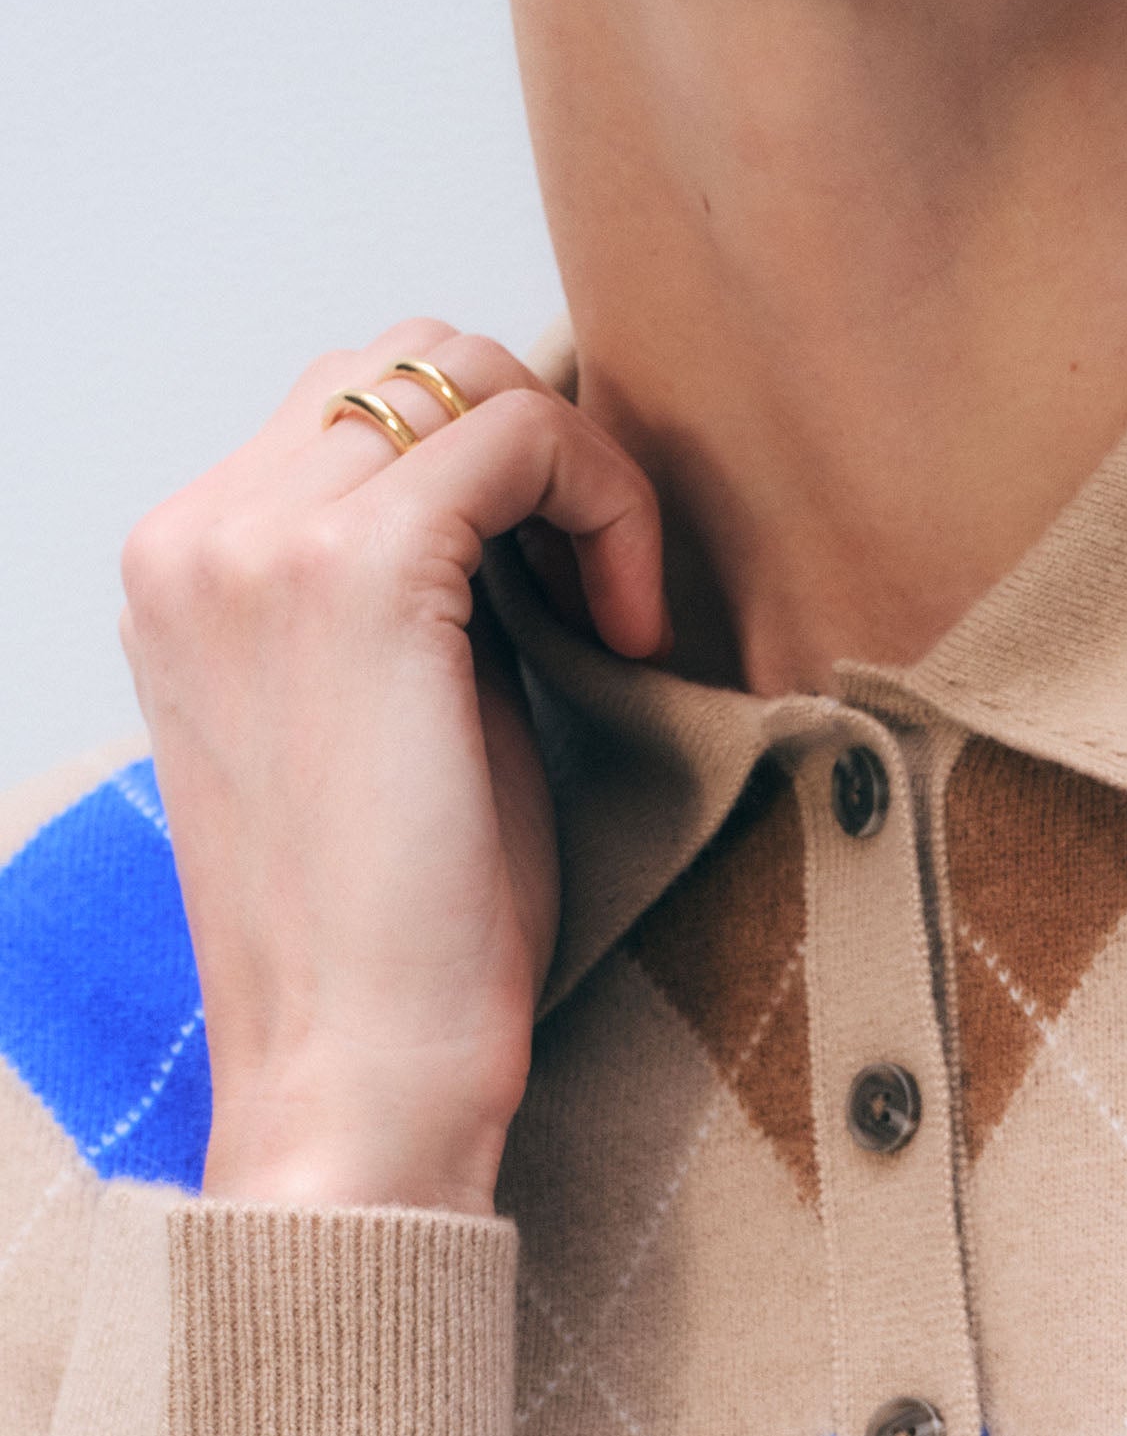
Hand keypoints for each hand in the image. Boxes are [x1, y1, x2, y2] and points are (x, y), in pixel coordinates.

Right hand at [118, 322, 666, 1215]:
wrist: (360, 1076)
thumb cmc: (398, 945)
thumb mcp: (390, 727)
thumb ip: (425, 602)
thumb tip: (529, 516)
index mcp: (186, 573)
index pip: (349, 409)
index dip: (493, 474)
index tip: (571, 602)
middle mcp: (198, 535)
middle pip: (399, 358)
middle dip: (534, 446)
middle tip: (606, 594)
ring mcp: (261, 543)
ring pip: (459, 371)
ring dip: (574, 466)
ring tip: (618, 612)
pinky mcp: (362, 573)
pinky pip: (520, 432)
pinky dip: (606, 500)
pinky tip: (631, 627)